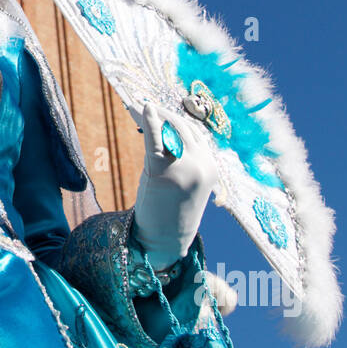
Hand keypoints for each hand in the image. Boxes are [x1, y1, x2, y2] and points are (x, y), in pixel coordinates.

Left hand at [132, 100, 217, 269]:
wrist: (163, 242)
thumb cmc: (169, 213)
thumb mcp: (183, 183)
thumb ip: (182, 160)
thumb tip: (164, 132)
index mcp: (211, 168)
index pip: (194, 134)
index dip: (175, 120)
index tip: (160, 110)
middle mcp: (203, 164)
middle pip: (183, 127)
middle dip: (163, 114)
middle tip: (143, 105)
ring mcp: (186, 168)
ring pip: (169, 130)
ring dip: (152, 115)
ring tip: (135, 107)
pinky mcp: (164, 172)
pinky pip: (155, 139)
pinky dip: (148, 121)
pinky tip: (141, 109)